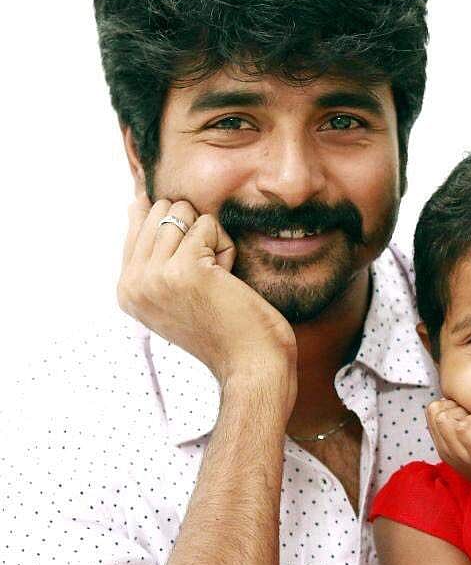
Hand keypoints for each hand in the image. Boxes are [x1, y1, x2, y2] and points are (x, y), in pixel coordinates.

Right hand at [117, 189, 297, 390]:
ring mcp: (154, 276)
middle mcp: (132, 284)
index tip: (194, 247)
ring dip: (212, 239)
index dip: (172, 224)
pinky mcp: (183, 269)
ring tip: (218, 277)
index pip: (136, 225)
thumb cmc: (225, 328)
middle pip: (160, 210)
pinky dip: (226, 247)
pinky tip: (228, 279)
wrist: (250, 364)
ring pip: (184, 213)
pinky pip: (208, 225)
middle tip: (209, 272)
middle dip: (194, 231)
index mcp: (126, 291)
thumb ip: (154, 253)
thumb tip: (139, 199)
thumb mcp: (176, 291)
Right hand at [426, 399, 470, 496]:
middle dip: (459, 409)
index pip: (432, 409)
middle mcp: (447, 451)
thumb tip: (458, 398)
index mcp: (445, 446)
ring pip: (446, 416)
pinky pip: (463, 425)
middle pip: (436, 410)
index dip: (452, 406)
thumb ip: (461, 421)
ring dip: (469, 416)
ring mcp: (459, 453)